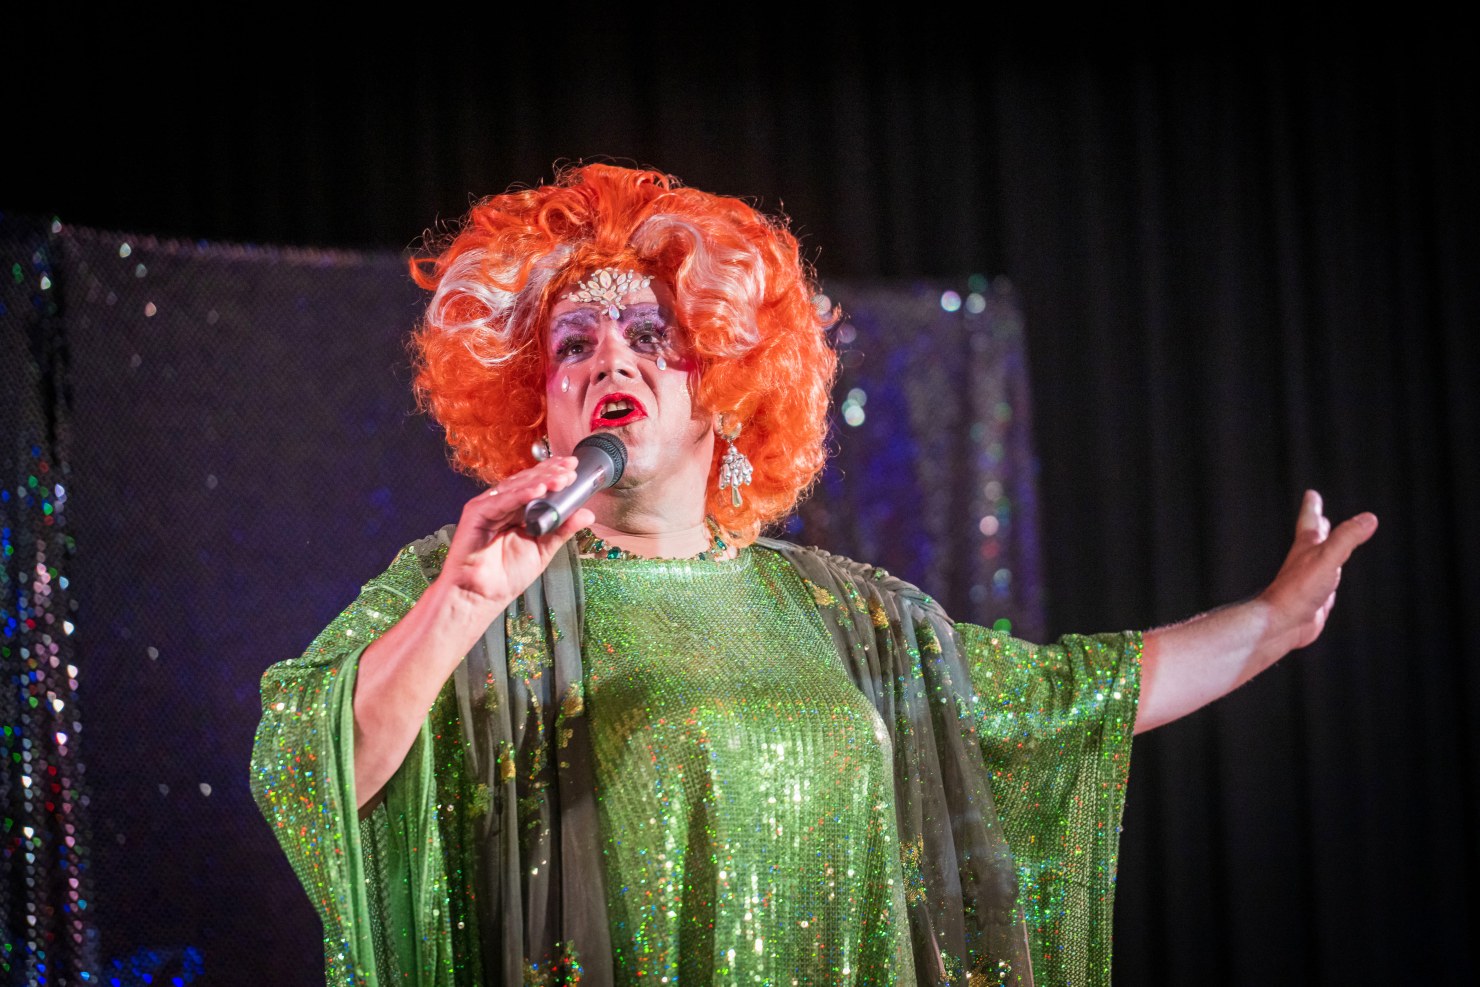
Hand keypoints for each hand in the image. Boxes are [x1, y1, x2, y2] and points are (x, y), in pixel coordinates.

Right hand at [435, 457, 594, 612]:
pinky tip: (538, 490)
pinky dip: (521, 494)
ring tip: (561, 479)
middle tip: (571, 470)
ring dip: (540, 481)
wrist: (482, 595)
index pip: (536, 485)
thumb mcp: (543, 549)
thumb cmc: (506, 575)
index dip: (554, 474)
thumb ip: (563, 529)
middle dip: (551, 474)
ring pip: (517, 488)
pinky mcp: (476, 513)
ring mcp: (488, 506)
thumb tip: (588, 514)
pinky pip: (502, 500)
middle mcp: (502, 504)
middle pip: (528, 482)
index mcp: (517, 510)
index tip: (574, 468)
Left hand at [1257, 490, 1377, 651]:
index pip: (1309, 520)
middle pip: (1312, 537)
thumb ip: (1347, 538)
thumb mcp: (1328, 558)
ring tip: (1330, 542)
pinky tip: (1331, 578)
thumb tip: (1369, 519)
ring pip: (1319, 559)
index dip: (1312, 506)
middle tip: (1319, 513)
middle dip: (1317, 524)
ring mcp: (1309, 580)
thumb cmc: (1298, 591)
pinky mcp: (1315, 598)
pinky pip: (1325, 581)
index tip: (1311, 493)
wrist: (1282, 624)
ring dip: (1325, 549)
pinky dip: (1330, 574)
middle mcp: (1306, 561)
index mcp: (1306, 547)